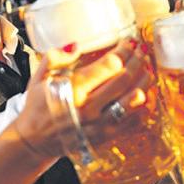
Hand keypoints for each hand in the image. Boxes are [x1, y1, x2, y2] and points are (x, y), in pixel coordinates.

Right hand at [15, 39, 151, 157]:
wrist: (35, 141)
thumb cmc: (38, 107)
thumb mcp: (38, 78)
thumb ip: (54, 58)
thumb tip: (76, 46)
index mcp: (73, 89)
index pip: (108, 65)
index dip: (123, 51)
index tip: (129, 42)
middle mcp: (89, 107)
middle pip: (124, 79)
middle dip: (137, 61)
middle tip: (142, 51)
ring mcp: (99, 124)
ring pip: (132, 100)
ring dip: (144, 82)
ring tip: (148, 69)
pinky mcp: (106, 136)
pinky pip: (132, 121)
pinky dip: (143, 107)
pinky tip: (146, 94)